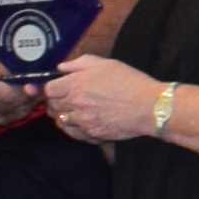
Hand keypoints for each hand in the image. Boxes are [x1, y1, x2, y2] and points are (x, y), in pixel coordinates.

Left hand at [43, 56, 169, 145]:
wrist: (149, 106)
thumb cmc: (131, 83)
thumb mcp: (106, 64)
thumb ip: (79, 63)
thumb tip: (62, 67)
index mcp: (77, 84)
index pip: (49, 90)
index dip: (53, 88)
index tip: (58, 88)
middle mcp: (76, 104)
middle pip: (53, 106)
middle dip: (57, 102)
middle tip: (66, 100)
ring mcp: (83, 121)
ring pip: (61, 122)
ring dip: (65, 116)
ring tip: (75, 112)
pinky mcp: (92, 134)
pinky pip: (74, 134)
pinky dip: (74, 129)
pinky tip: (83, 123)